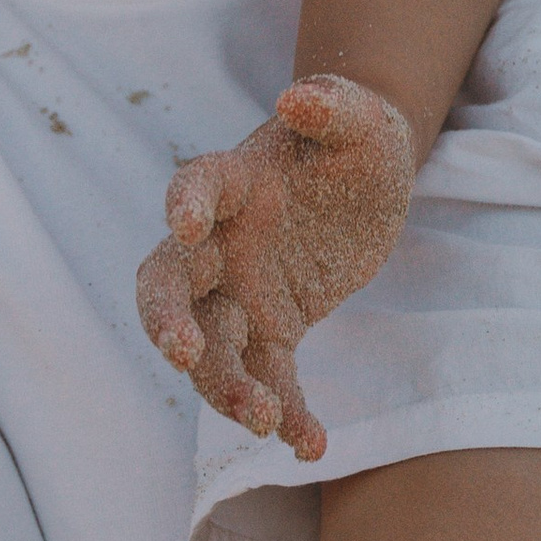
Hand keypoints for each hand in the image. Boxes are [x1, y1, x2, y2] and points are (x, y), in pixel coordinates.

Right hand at [136, 76, 414, 462]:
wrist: (373, 180)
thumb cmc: (358, 138)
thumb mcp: (361, 117)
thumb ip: (331, 104)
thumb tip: (299, 96)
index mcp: (234, 181)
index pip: (194, 188)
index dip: (184, 204)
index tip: (186, 222)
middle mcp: (220, 243)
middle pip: (170, 287)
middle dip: (168, 322)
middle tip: (181, 352)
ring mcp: (240, 292)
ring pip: (211, 348)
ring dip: (226, 387)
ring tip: (266, 421)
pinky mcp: (273, 331)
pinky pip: (267, 378)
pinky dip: (285, 414)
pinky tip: (312, 445)